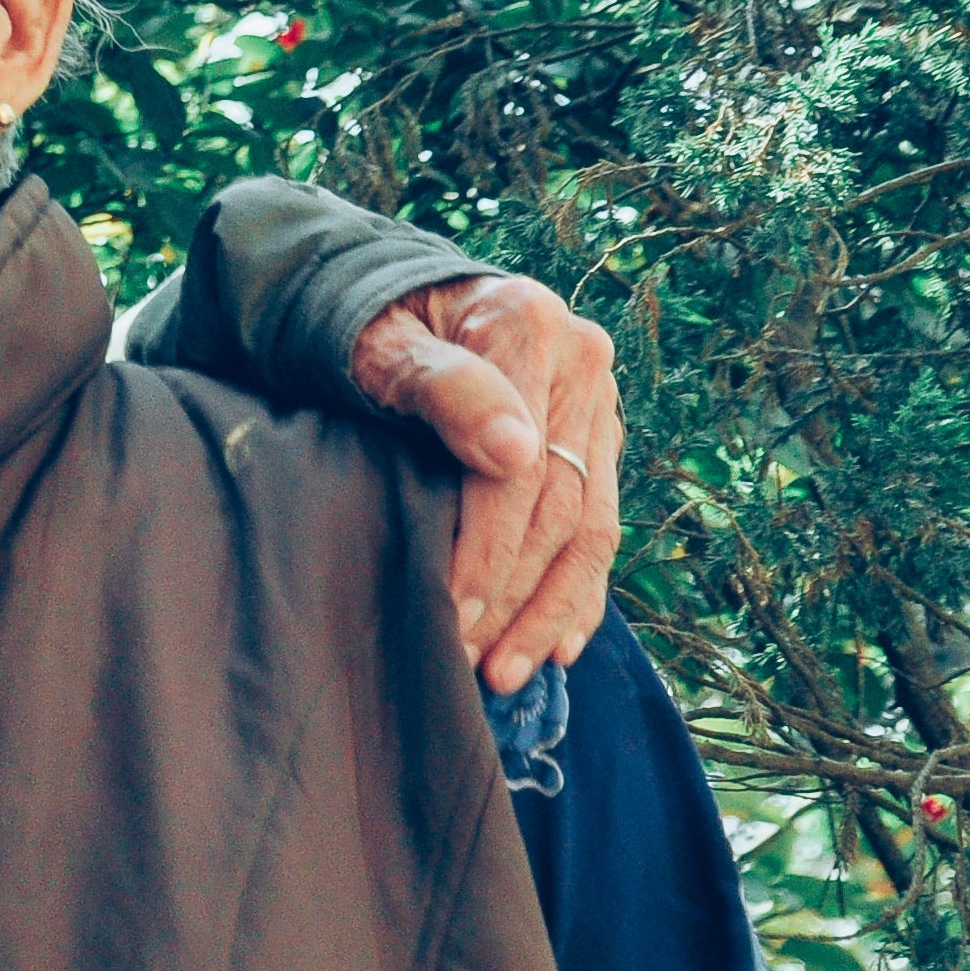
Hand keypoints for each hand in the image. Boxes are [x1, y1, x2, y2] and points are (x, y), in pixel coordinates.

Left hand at [348, 271, 622, 693]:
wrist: (394, 297)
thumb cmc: (368, 323)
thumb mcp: (379, 343)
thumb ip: (441, 386)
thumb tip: (513, 451)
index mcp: (530, 324)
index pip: (522, 467)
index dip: (488, 550)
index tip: (452, 614)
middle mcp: (581, 361)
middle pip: (560, 506)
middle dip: (515, 596)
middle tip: (471, 663)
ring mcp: (596, 402)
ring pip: (591, 527)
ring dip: (550, 610)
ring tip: (507, 673)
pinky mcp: (596, 437)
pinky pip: (601, 526)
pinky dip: (580, 592)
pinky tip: (557, 647)